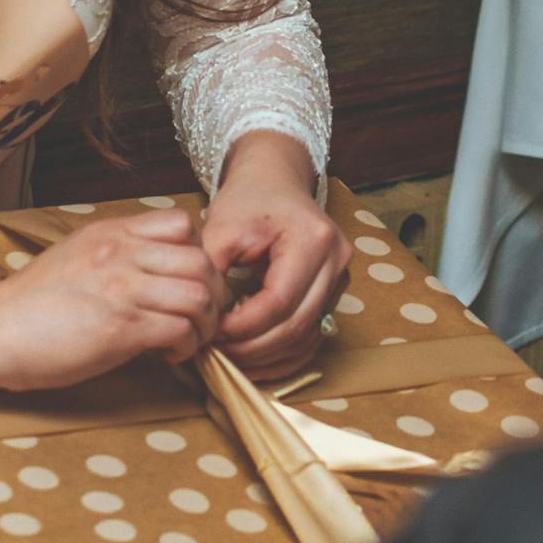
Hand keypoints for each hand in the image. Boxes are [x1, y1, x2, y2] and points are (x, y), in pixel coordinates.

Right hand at [0, 211, 226, 390]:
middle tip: (199, 319)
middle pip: (202, 261)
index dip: (197, 256)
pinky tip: (168, 355)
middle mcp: (121, 253)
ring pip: (200, 295)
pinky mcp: (121, 327)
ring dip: (204, 324)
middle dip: (213, 295)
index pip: (182, 224)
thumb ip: (117, 259)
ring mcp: (122, 288)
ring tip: (187, 340)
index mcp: (111, 233)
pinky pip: (181, 330)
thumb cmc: (30, 305)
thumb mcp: (76, 259)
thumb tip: (156, 278)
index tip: (187, 284)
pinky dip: (186, 347)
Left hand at [202, 141, 350, 382]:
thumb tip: (202, 319)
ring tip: (230, 359)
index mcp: (313, 239)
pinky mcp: (333, 294)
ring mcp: (340, 279)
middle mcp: (337, 261)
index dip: (244, 326)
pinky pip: (311, 337)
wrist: (275, 182)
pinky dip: (282, 355)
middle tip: (217, 354)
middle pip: (297, 325)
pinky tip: (254, 360)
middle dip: (253, 348)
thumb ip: (209, 271)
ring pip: (306, 338)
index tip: (211, 333)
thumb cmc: (248, 199)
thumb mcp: (221, 227)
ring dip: (267, 357)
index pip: (279, 301)